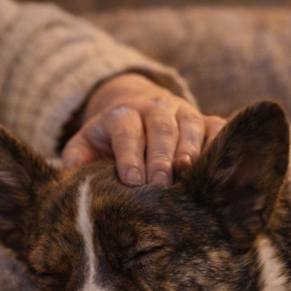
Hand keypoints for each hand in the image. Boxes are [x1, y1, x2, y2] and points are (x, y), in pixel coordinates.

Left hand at [61, 73, 225, 185]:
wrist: (135, 111)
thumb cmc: (108, 142)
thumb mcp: (85, 146)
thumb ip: (76, 159)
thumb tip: (71, 173)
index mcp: (123, 114)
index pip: (126, 131)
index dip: (129, 154)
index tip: (131, 180)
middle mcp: (154, 108)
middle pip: (160, 128)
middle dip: (161, 156)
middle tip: (160, 183)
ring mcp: (182, 112)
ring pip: (190, 125)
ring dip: (190, 148)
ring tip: (187, 171)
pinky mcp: (204, 119)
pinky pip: (217, 126)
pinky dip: (220, 141)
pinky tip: (219, 162)